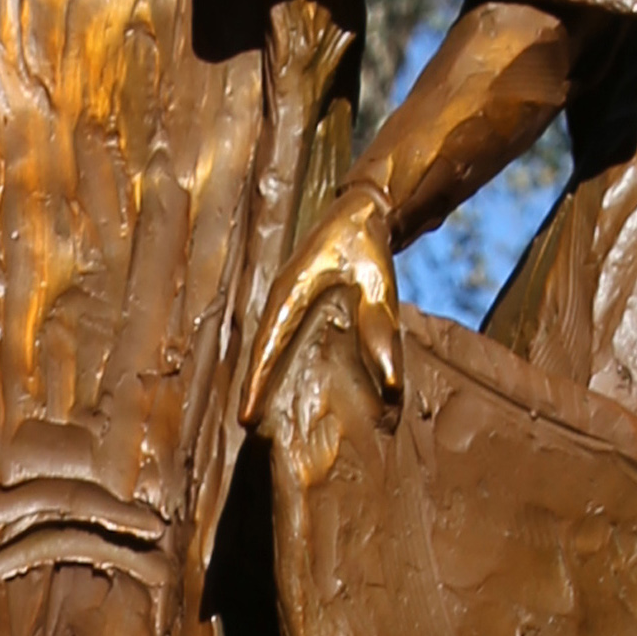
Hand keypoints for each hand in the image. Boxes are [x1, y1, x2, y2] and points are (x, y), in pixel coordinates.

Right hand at [241, 180, 403, 432]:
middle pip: (261, 349)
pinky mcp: (293, 302)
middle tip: (246, 426)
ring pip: (267, 345)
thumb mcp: (379, 285)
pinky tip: (280, 387)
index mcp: (292, 290)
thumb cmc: (367, 243)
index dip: (257, 382)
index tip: (246, 415)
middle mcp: (280, 297)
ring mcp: (284, 299)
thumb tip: (390, 386)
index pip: (269, 343)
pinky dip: (275, 363)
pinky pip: (279, 338)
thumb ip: (381, 332)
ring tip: (255, 415)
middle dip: (253, 387)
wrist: (362, 209)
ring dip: (262, 377)